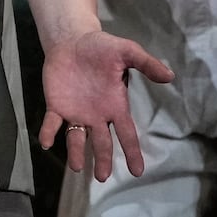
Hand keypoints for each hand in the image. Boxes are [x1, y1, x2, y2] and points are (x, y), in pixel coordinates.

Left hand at [39, 29, 173, 180]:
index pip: (126, 133)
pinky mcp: (56, 105)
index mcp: (115, 106)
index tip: (137, 171)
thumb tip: (170, 75)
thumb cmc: (101, 47)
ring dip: (75, 152)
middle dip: (102, 159)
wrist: (73, 40)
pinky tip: (46, 141)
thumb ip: (146, 63)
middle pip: (101, 142)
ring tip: (77, 167)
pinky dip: (48, 132)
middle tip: (102, 177)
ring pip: (76, 138)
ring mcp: (76, 112)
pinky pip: (52, 122)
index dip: (132, 152)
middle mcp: (96, 115)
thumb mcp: (127, 51)